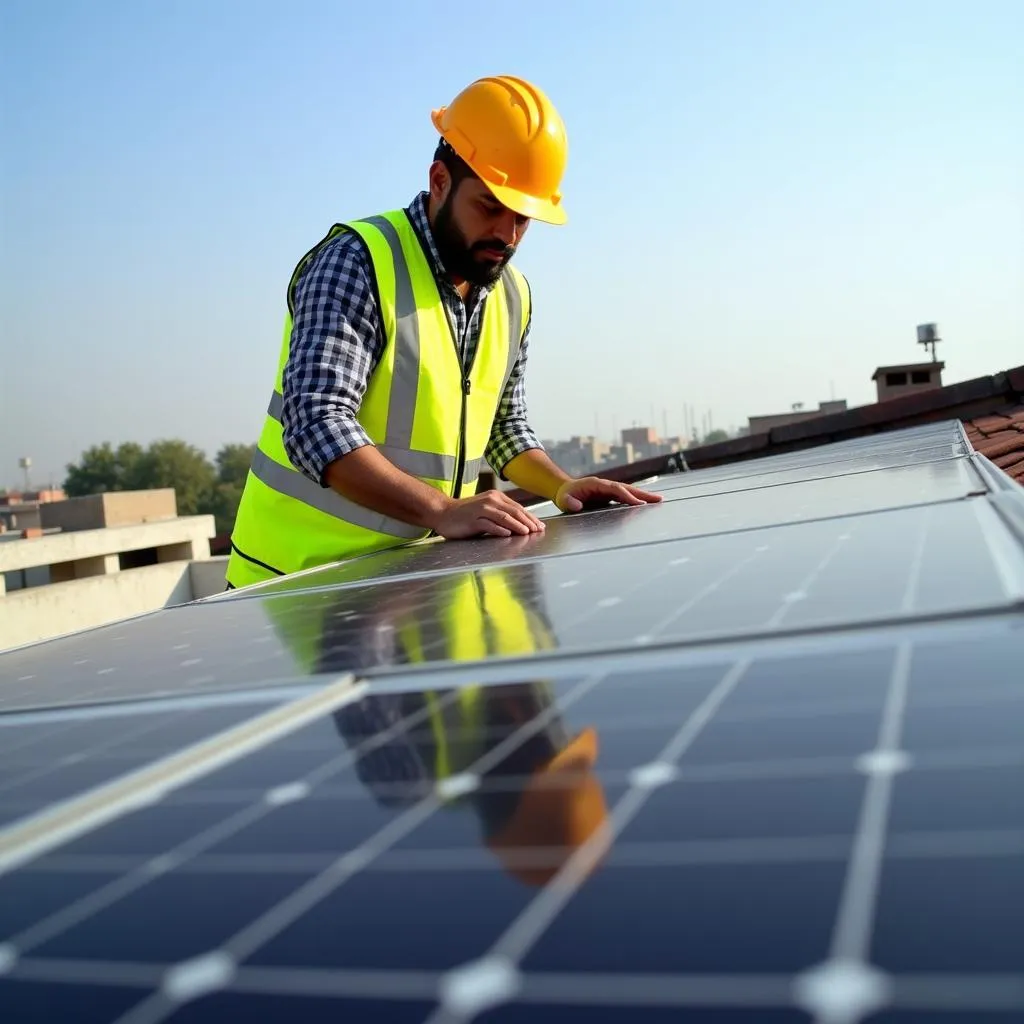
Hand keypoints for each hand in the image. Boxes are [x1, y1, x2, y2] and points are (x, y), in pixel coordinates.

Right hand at [431, 490, 545, 539]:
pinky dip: (499, 529)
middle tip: (538, 531)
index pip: (518, 507)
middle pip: (514, 511)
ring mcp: (481, 510)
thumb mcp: (487, 510)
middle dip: (528, 522)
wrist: (443, 513)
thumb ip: (502, 515)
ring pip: (504, 517)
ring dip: (517, 525)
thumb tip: (522, 525)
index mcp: (496, 497)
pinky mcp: (473, 520)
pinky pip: (489, 524)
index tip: (540, 526)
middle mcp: (490, 501)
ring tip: (527, 532)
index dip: (530, 517)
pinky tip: (507, 534)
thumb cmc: (466, 514)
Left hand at [553, 476, 663, 512]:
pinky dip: (637, 500)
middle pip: (627, 488)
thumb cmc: (565, 496)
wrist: (565, 491)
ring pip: (629, 491)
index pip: (616, 489)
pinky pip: (626, 497)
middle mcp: (606, 485)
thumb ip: (569, 503)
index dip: (627, 496)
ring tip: (659, 501)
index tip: (638, 504)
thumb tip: (578, 507)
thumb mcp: (564, 500)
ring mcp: (609, 490)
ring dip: (643, 496)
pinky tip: (647, 505)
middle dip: (643, 493)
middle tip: (658, 499)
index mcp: (597, 484)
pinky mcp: (611, 496)